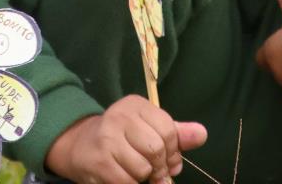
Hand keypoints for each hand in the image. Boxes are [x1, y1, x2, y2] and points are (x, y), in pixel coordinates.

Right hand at [43, 97, 205, 183]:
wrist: (79, 147)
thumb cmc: (122, 139)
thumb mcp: (148, 129)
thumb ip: (176, 134)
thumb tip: (202, 134)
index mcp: (135, 105)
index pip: (169, 131)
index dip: (172, 151)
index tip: (165, 157)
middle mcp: (118, 116)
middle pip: (157, 149)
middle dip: (159, 166)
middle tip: (151, 168)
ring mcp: (106, 138)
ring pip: (143, 168)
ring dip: (143, 177)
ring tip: (132, 170)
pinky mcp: (99, 162)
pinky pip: (129, 182)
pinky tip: (123, 176)